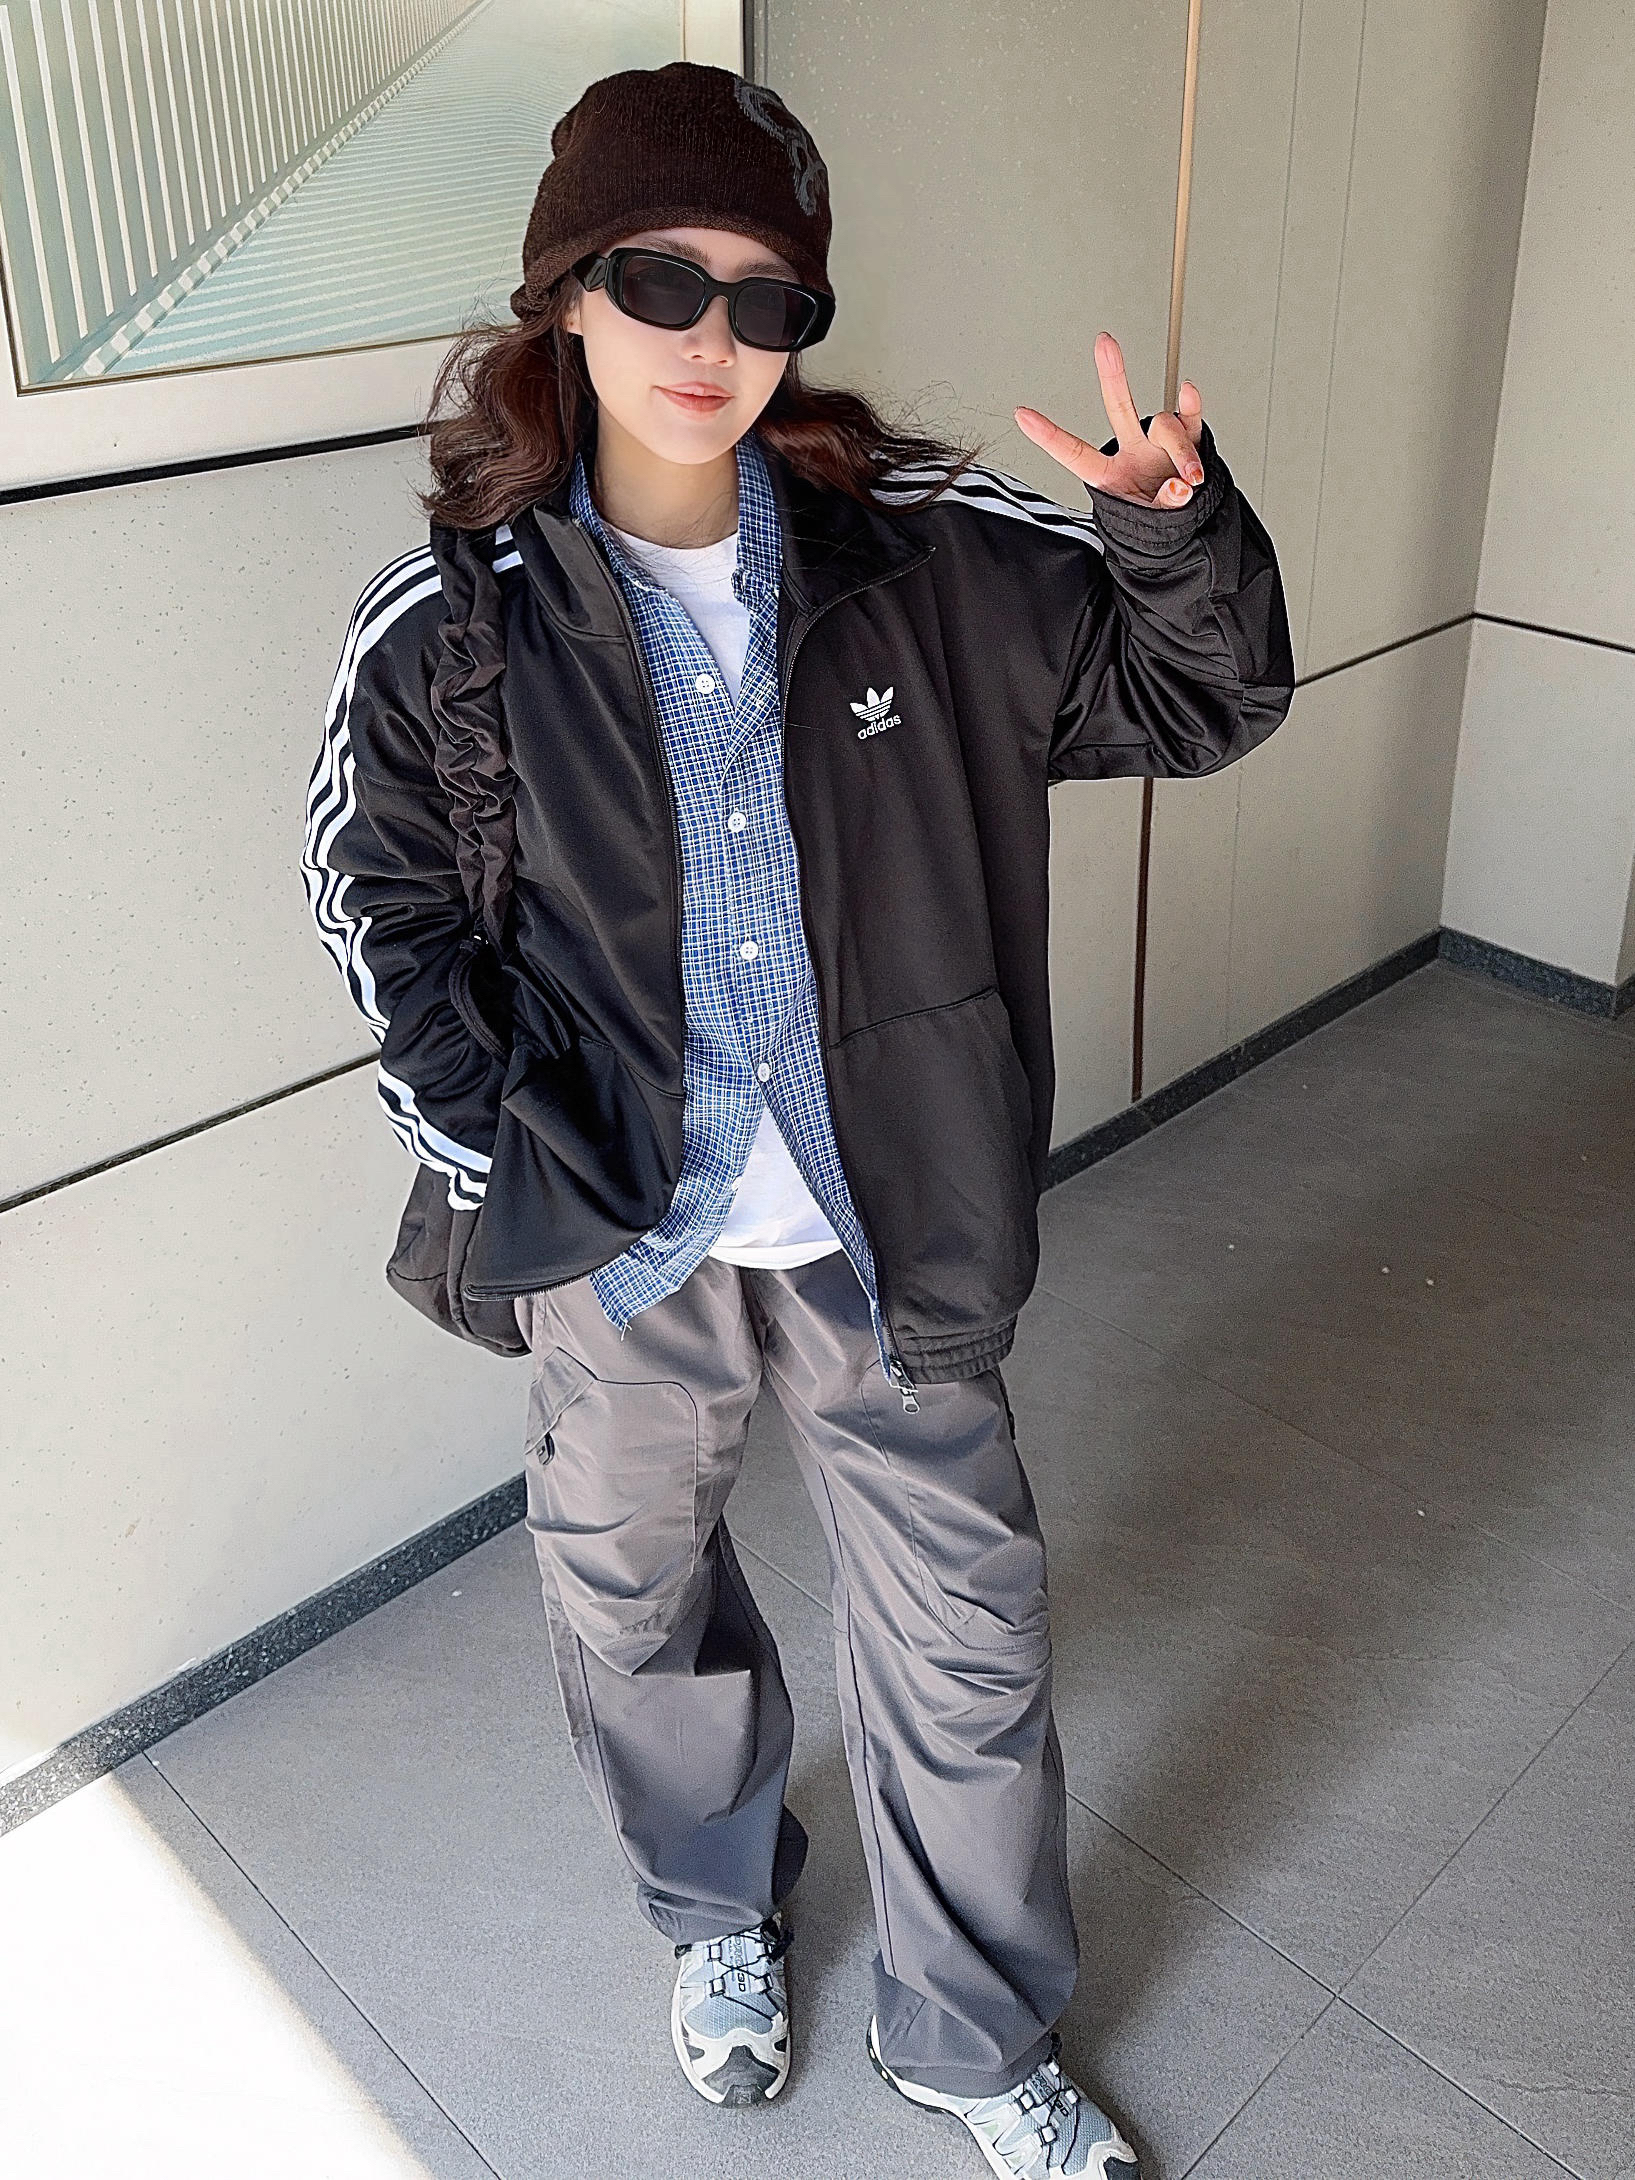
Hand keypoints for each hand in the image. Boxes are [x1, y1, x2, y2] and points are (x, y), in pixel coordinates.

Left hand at [1014, 332, 1204, 507]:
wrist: (1190, 524)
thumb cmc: (1159, 522)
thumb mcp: (1152, 524)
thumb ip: (1164, 506)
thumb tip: (1178, 487)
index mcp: (1109, 475)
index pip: (1074, 453)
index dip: (1049, 436)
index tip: (1022, 415)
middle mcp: (1132, 451)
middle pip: (1119, 407)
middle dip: (1112, 374)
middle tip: (1104, 343)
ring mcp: (1159, 444)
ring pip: (1164, 425)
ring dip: (1181, 452)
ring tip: (1191, 480)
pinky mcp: (1188, 439)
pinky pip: (1189, 417)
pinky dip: (1191, 406)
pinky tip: (1188, 393)